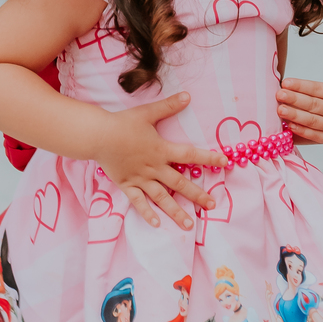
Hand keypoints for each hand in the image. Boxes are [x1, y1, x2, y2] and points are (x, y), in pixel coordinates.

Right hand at [93, 91, 224, 229]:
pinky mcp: (127, 185)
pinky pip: (138, 202)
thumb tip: (188, 96)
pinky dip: (147, 213)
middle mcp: (154, 167)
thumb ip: (168, 106)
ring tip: (189, 225)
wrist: (98, 136)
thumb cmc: (123, 123)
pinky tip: (156, 224)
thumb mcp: (147, 112)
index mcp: (161, 150)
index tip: (225, 163)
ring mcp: (140, 179)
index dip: (209, 158)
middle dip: (197, 195)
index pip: (190, 155)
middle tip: (212, 205)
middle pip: (179, 183)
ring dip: (176, 211)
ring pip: (161, 198)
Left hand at [275, 35, 322, 144]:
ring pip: (312, 121)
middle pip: (313, 105)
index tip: (285, 81)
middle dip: (294, 100)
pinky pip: (313, 135)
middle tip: (278, 95)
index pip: (319, 89)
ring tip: (279, 110)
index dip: (302, 86)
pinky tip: (287, 126)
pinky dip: (300, 131)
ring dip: (294, 116)